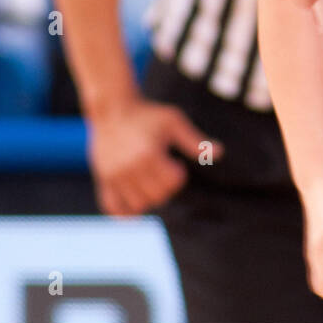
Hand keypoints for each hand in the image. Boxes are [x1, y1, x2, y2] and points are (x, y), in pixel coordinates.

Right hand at [86, 95, 220, 215]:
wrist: (113, 108)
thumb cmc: (149, 114)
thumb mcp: (174, 121)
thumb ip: (195, 140)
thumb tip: (220, 153)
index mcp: (149, 154)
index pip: (172, 184)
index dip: (179, 175)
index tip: (175, 162)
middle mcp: (129, 168)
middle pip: (157, 197)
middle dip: (167, 187)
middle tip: (163, 170)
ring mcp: (114, 175)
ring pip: (138, 206)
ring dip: (150, 198)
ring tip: (150, 181)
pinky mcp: (103, 179)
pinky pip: (112, 207)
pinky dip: (124, 213)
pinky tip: (135, 205)